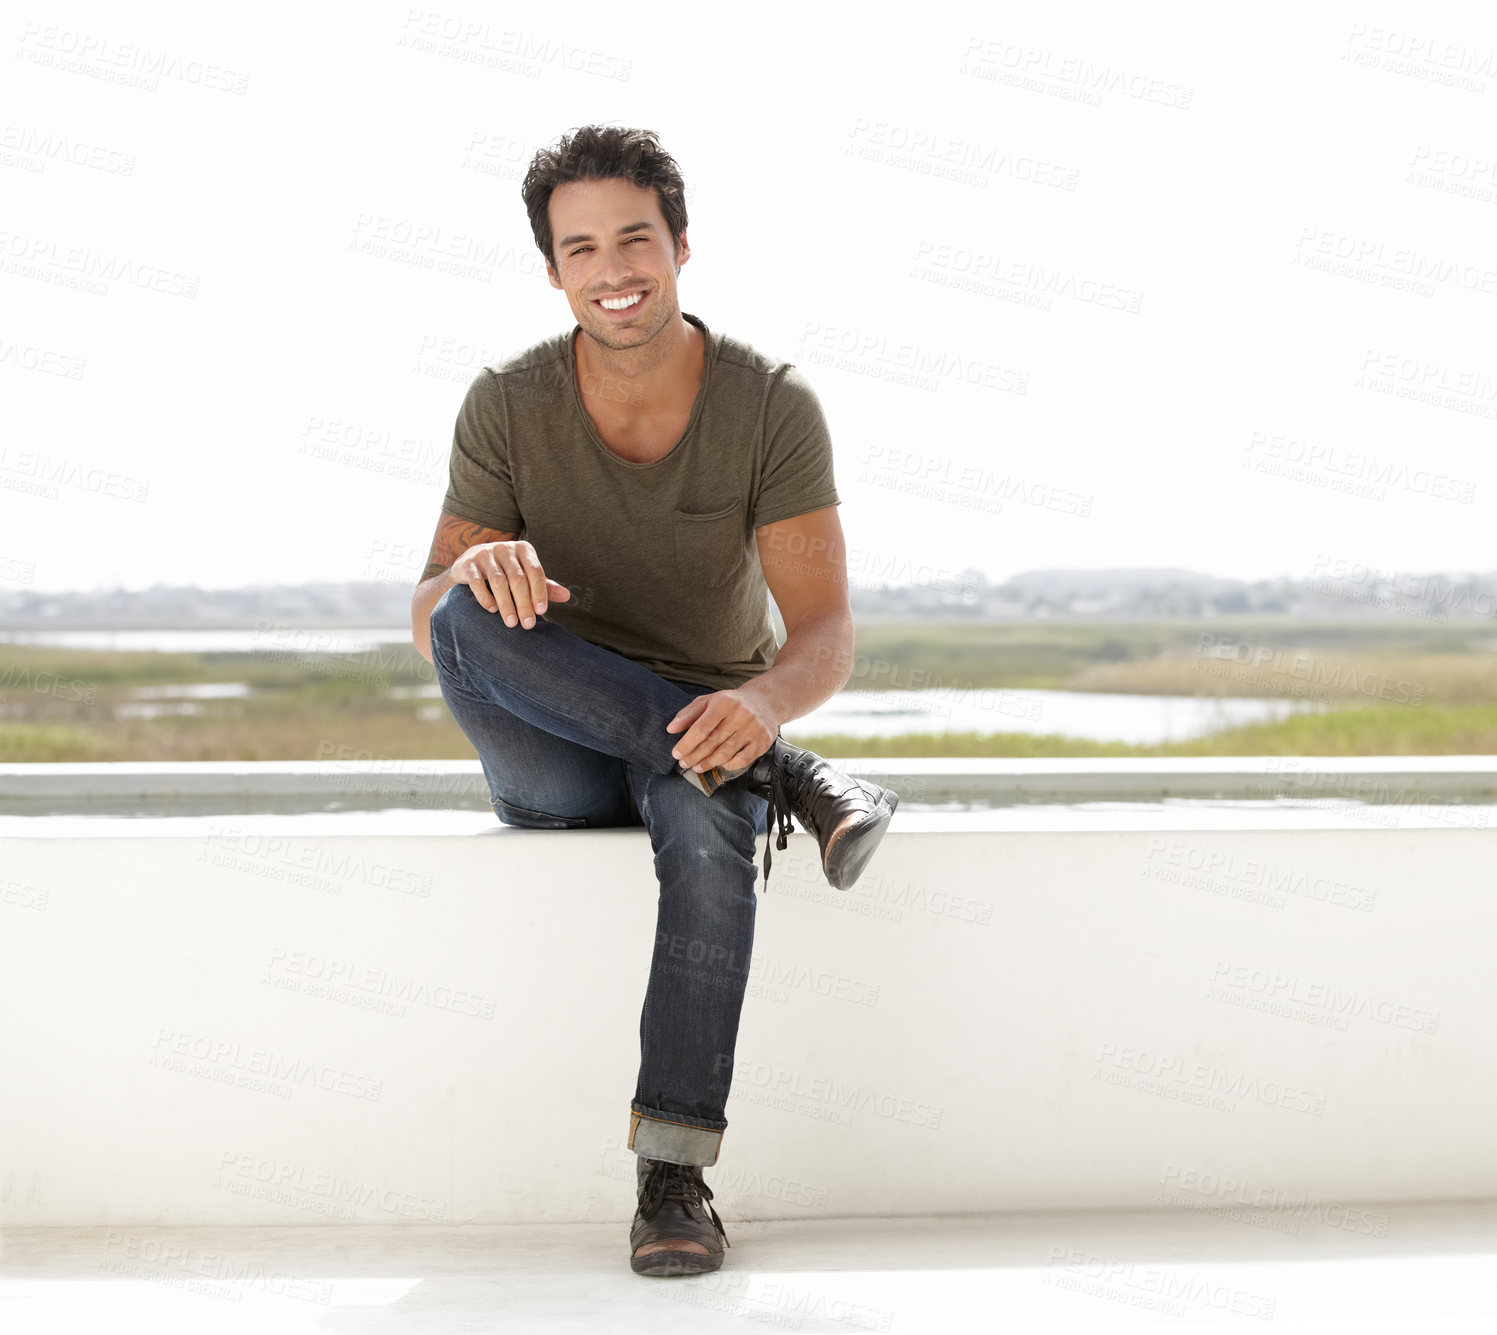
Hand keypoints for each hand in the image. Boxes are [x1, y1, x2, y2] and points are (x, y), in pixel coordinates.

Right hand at [451, 540, 569, 628]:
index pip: (535, 571)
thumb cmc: (507, 572)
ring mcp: (485, 554)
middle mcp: (505, 548)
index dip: (539, 592)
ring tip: (512, 623)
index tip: (541, 611)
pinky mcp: (468, 564)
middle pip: (518, 579)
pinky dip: (486, 598)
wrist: (471, 564)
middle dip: (524, 604)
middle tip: (528, 625)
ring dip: (506, 604)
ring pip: (498, 581)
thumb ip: (545, 586)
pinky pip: (477, 582)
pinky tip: (493, 610)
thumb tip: (567, 596)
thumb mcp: (526, 576)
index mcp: (523, 550)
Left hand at [666, 687, 779, 774]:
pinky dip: (727, 765)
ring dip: (708, 763)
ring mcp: (753, 729)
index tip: (676, 754)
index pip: (702, 728)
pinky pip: (742, 760)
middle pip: (712, 742)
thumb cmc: (730, 703)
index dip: (687, 743)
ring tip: (697, 767)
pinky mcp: (762, 741)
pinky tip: (718, 765)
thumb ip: (688, 714)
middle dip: (695, 756)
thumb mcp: (708, 701)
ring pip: (726, 753)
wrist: (764, 702)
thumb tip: (671, 729)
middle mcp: (741, 715)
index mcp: (724, 702)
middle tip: (684, 763)